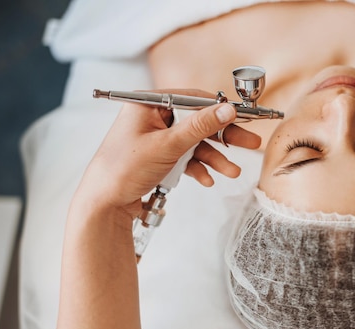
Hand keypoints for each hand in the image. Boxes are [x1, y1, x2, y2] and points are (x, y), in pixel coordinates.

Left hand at [75, 89, 260, 215]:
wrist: (104, 204)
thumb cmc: (123, 169)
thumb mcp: (167, 146)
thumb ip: (199, 127)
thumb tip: (227, 109)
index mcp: (148, 104)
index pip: (193, 99)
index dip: (220, 109)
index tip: (244, 117)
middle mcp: (152, 116)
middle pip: (197, 122)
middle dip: (223, 137)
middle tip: (250, 143)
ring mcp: (155, 137)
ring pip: (193, 142)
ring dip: (213, 157)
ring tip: (232, 172)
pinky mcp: (157, 156)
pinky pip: (184, 157)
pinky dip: (196, 167)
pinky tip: (206, 179)